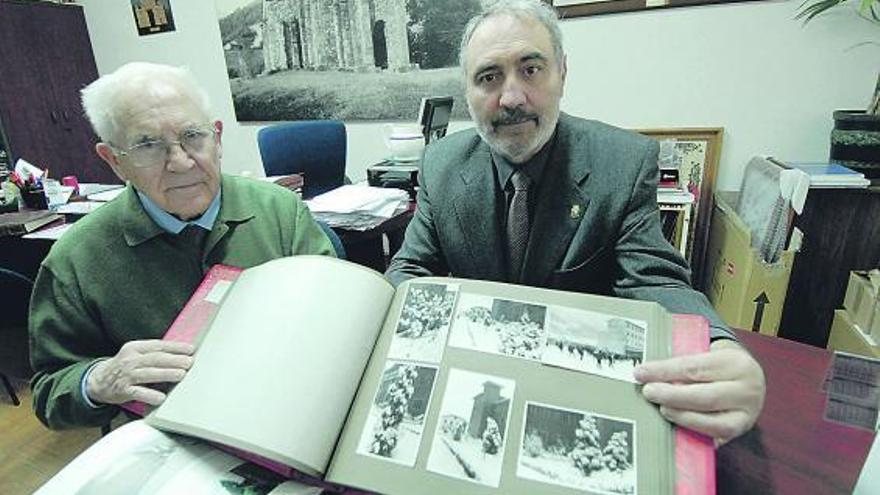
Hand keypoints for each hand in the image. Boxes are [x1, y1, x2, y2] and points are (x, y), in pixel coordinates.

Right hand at [86, 340, 194, 405]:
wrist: (98, 381)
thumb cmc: (125, 367)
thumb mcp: (136, 354)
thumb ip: (154, 353)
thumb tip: (181, 353)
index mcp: (135, 348)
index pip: (158, 346)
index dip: (175, 347)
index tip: (191, 349)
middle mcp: (130, 360)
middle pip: (155, 359)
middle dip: (174, 360)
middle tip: (189, 362)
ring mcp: (126, 375)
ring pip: (148, 373)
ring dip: (166, 374)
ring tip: (181, 375)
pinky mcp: (123, 390)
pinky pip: (138, 392)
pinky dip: (150, 395)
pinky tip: (161, 397)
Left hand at [633, 339, 765, 445]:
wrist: (750, 379)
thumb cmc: (719, 366)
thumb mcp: (707, 354)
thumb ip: (683, 363)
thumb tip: (649, 373)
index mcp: (736, 363)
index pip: (694, 367)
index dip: (664, 371)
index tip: (641, 373)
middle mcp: (747, 390)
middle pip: (704, 396)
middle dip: (672, 396)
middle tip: (649, 392)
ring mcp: (747, 415)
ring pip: (712, 422)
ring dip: (681, 416)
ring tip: (662, 409)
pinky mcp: (740, 433)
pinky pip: (714, 438)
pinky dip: (692, 433)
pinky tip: (675, 428)